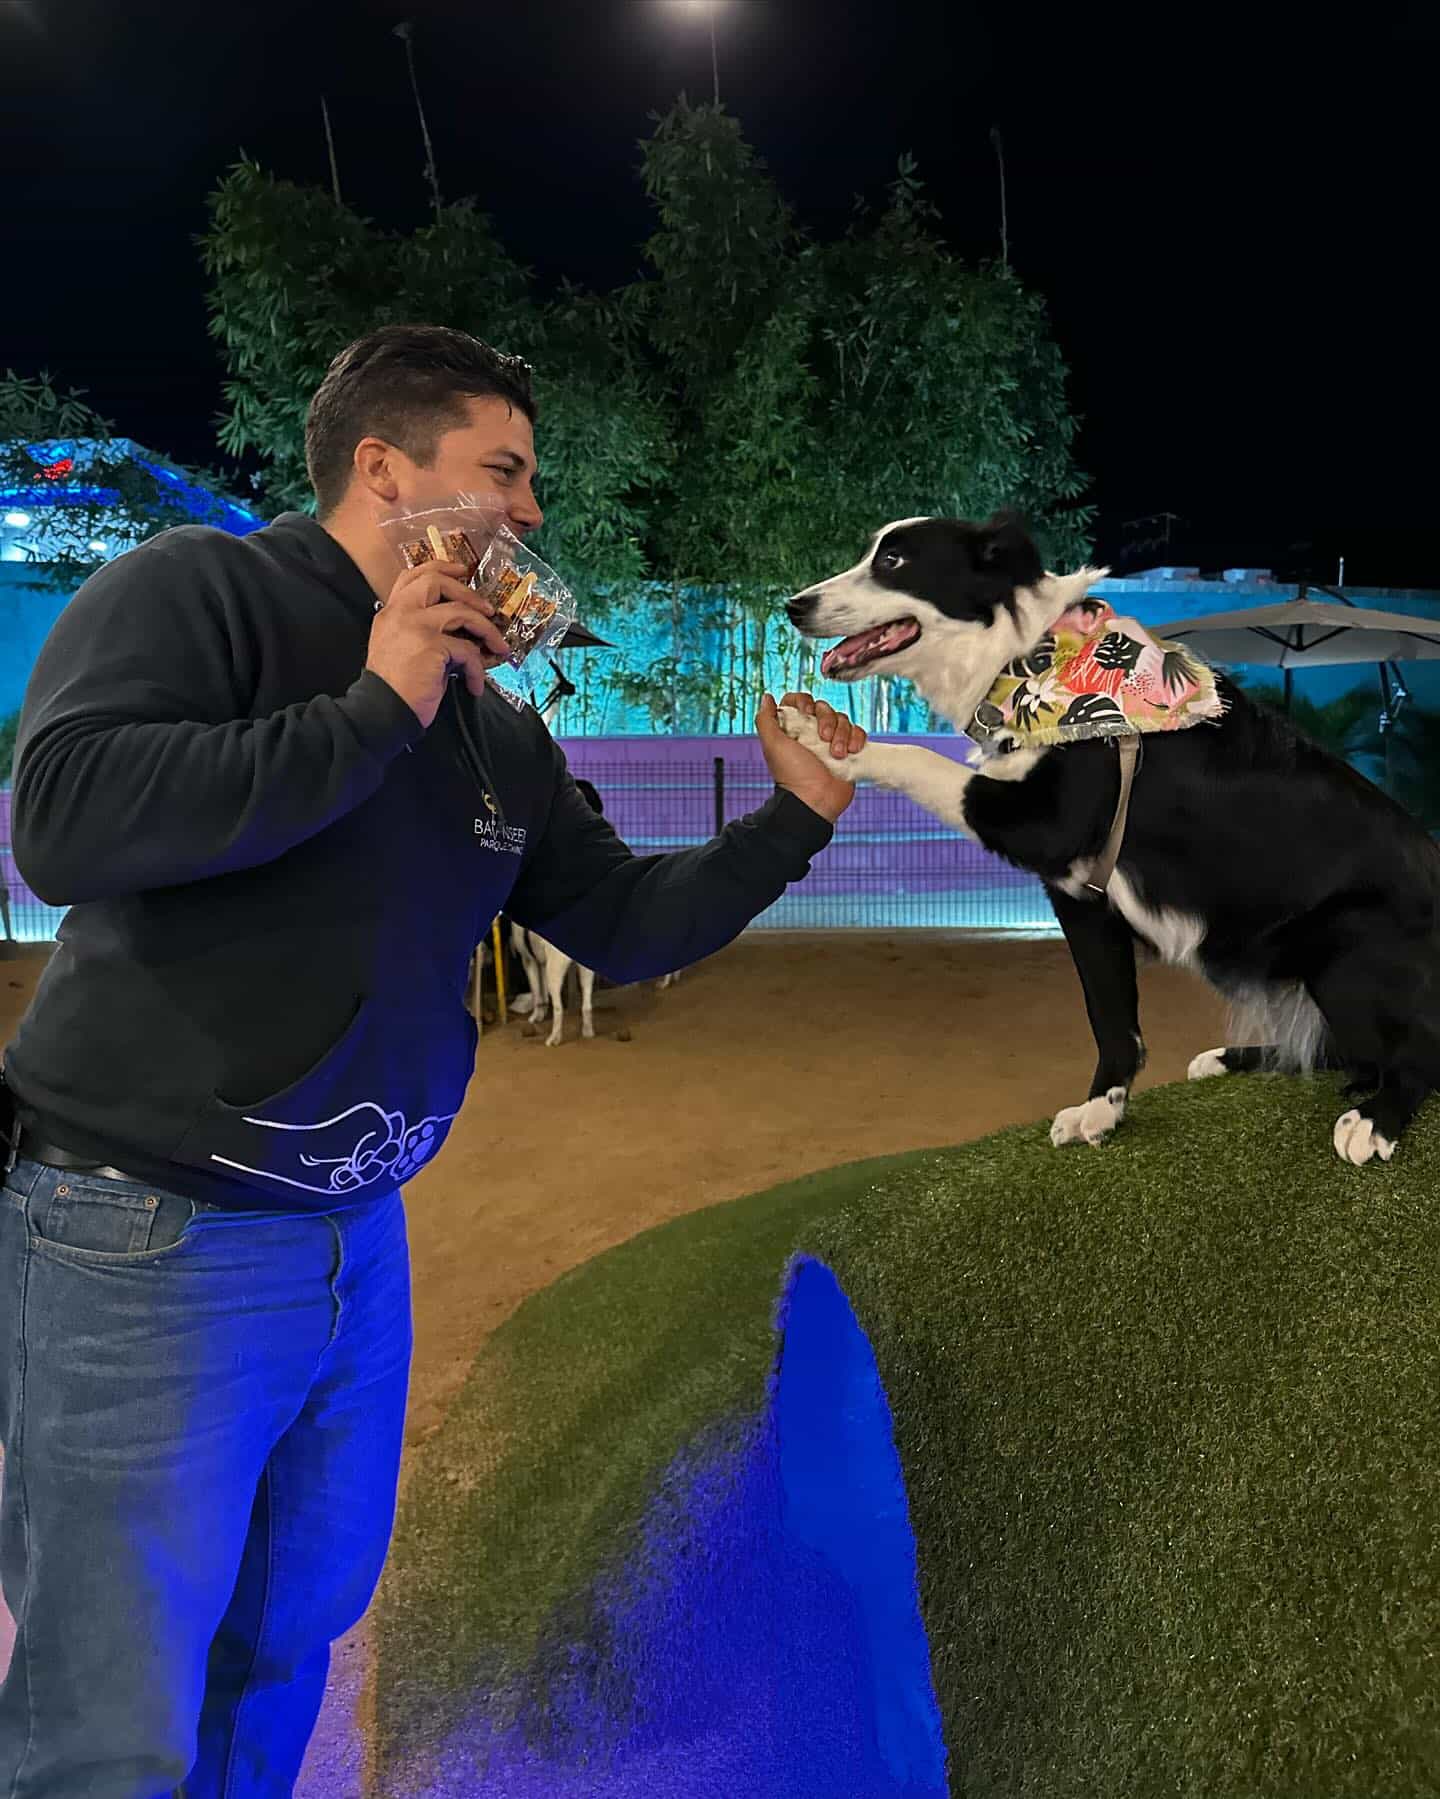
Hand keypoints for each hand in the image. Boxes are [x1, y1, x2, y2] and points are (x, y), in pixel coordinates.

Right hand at [366, 561, 512, 728]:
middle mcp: (400, 612)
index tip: (462, 570)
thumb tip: (463, 632)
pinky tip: (474, 686)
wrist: (382, 711)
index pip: (413, 576)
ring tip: (498, 647)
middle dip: (468, 593)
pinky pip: (467, 650)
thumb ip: (423, 631)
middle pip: (437, 581)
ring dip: (486, 630)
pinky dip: (477, 669)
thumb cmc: (396, 687)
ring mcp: (415, 625)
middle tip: (488, 610)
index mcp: (391, 612)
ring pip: (461, 612)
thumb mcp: (403, 649)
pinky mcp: (431, 645)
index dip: (440, 567)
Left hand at [755, 692, 866, 822]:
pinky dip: (857, 738)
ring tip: (836, 754)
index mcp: (793, 729)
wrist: (815, 799)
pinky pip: (858, 732)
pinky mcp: (849, 750)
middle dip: (827, 720)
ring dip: (842, 734)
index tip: (806, 712)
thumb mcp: (772, 745)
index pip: (800, 701)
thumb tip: (767, 697)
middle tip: (823, 739)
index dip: (804, 701)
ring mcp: (832, 741)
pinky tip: (851, 751)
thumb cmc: (792, 775)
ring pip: (843, 719)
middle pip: (824, 707)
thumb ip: (765, 720)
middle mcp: (812, 732)